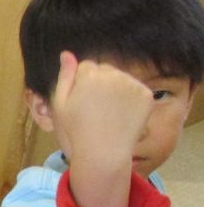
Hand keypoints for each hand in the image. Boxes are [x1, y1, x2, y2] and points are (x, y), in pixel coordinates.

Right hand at [53, 52, 153, 206]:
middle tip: (95, 108)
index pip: (86, 66)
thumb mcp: (61, 104)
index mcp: (89, 75)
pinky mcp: (146, 94)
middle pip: (105, 69)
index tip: (81, 102)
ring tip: (109, 113)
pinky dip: (131, 99)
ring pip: (121, 78)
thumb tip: (66, 53)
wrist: (103, 153)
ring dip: (116, 89)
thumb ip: (64, 77)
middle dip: (100, 83)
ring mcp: (132, 84)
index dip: (81, 83)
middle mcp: (113, 75)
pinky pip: (135, 89)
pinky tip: (122, 114)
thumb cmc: (76, 131)